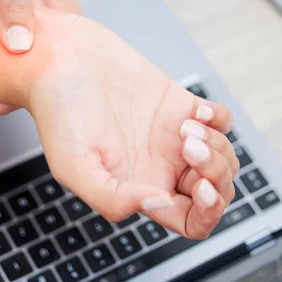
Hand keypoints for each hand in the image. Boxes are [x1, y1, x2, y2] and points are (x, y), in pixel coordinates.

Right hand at [26, 8, 237, 238]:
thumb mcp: (71, 165)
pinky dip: (218, 119)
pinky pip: (220, 120)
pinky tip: (193, 112)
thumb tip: (157, 204)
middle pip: (214, 191)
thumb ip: (110, 198)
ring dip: (218, 146)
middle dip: (217, 177)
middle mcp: (159, 166)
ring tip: (186, 128)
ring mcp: (172, 136)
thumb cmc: (58, 111)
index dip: (206, 215)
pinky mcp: (178, 104)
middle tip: (190, 150)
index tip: (200, 190)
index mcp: (137, 187)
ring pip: (223, 157)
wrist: (61, 60)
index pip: (189, 221)